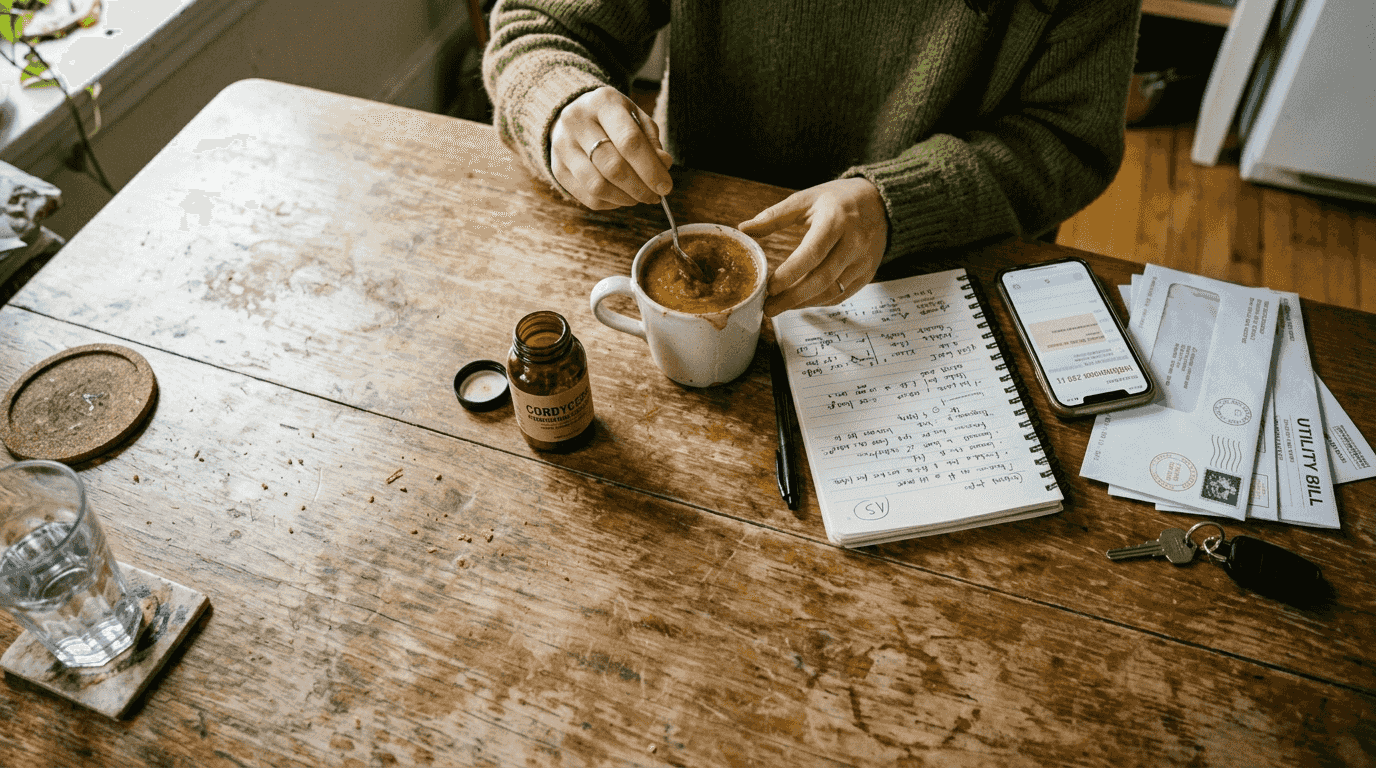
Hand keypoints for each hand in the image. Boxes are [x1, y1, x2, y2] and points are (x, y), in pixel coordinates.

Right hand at [550, 86, 674, 209]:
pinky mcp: (557, 168)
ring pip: (597, 186)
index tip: (665, 186)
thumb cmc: (612, 118)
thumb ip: (650, 140)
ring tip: (639, 197)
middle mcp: (577, 121)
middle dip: (639, 188)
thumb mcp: (635, 117)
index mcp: (602, 102)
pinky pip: (587, 196)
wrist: (573, 114)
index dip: (650, 169)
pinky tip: (621, 197)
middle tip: (655, 197)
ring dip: (625, 199)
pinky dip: (610, 203)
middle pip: (612, 166)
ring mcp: (562, 146)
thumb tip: (663, 165)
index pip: (629, 141)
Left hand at [739, 178, 888, 316]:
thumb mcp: (805, 199)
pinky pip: (842, 295)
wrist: (879, 203)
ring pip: (832, 291)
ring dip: (804, 303)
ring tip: (781, 306)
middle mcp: (854, 243)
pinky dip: (819, 302)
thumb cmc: (837, 200)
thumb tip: (744, 229)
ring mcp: (863, 260)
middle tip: (769, 307)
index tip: (769, 286)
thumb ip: (774, 216)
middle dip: (793, 297)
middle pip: (822, 278)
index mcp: (836, 221)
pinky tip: (801, 301)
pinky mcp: (868, 273)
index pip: (812, 253)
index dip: (790, 273)